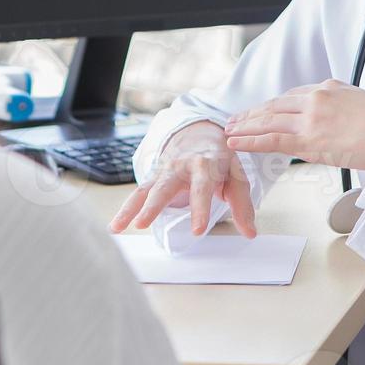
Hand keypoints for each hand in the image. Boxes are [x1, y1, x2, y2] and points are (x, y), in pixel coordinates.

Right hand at [107, 121, 256, 238]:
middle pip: (164, 187)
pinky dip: (125, 209)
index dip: (200, 209)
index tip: (197, 231)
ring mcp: (164, 171)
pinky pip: (137, 194)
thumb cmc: (220, 158)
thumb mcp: (237, 175)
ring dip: (131, 208)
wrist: (200, 132)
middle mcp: (180, 167)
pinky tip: (115, 227)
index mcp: (205, 165)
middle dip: (153, 206)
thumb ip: (242, 205)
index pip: (202, 188)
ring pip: (144, 189)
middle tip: (142, 224)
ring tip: (120, 227)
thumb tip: (249, 233)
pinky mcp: (153, 177)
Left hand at [223, 80, 364, 170]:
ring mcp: (310, 118)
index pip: (291, 96)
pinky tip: (236, 142)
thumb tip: (332, 116)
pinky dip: (250, 140)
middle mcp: (315, 98)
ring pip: (268, 121)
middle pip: (274, 106)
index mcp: (328, 87)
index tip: (260, 111)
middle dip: (252, 113)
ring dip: (245, 126)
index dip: (272, 106)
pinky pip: (271, 140)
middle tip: (235, 119)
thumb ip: (340, 104)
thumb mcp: (360, 102)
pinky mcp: (309, 139)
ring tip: (230, 130)